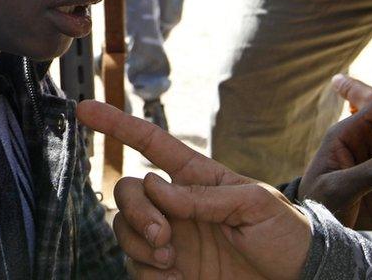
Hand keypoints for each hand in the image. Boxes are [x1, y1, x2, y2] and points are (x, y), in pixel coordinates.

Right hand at [77, 100, 311, 278]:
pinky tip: (176, 278)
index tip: (85, 108)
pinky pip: (135, 267)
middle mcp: (176, 205)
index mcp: (197, 178)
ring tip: (171, 260)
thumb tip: (158, 188)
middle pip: (128, 191)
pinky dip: (148, 273)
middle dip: (136, 211)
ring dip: (140, 244)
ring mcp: (169, 239)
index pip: (151, 144)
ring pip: (123, 229)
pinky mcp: (168, 271)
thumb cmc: (286, 235)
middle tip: (163, 237)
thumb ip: (205, 196)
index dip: (117, 124)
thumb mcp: (256, 205)